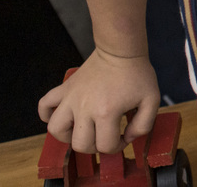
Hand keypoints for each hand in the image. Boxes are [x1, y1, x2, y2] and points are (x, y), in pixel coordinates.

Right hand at [38, 48, 159, 153]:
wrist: (121, 51)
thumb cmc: (137, 74)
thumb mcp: (151, 100)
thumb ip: (144, 125)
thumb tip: (128, 138)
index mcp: (107, 112)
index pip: (106, 145)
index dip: (118, 146)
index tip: (124, 136)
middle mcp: (85, 108)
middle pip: (80, 144)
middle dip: (95, 146)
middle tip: (105, 136)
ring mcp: (71, 98)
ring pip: (56, 129)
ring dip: (68, 136)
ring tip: (82, 130)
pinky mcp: (64, 88)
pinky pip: (44, 104)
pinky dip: (47, 114)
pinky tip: (62, 116)